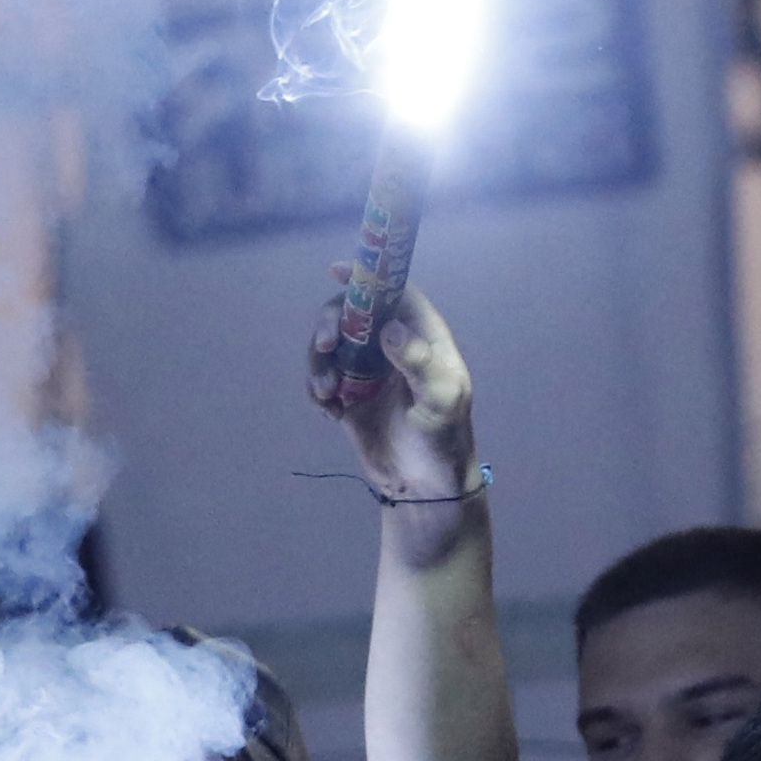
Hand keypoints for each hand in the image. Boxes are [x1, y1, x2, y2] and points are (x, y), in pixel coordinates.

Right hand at [317, 291, 480, 505]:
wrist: (424, 488)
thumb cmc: (443, 441)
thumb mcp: (441, 401)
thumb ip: (419, 362)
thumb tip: (388, 329)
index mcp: (423, 339)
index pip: (396, 294)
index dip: (368, 278)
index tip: (336, 272)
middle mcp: (393, 349)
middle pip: (353, 315)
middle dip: (332, 323)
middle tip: (325, 345)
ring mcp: (369, 373)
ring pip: (331, 346)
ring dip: (319, 363)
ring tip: (325, 393)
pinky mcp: (349, 398)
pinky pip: (323, 379)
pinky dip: (317, 389)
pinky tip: (327, 410)